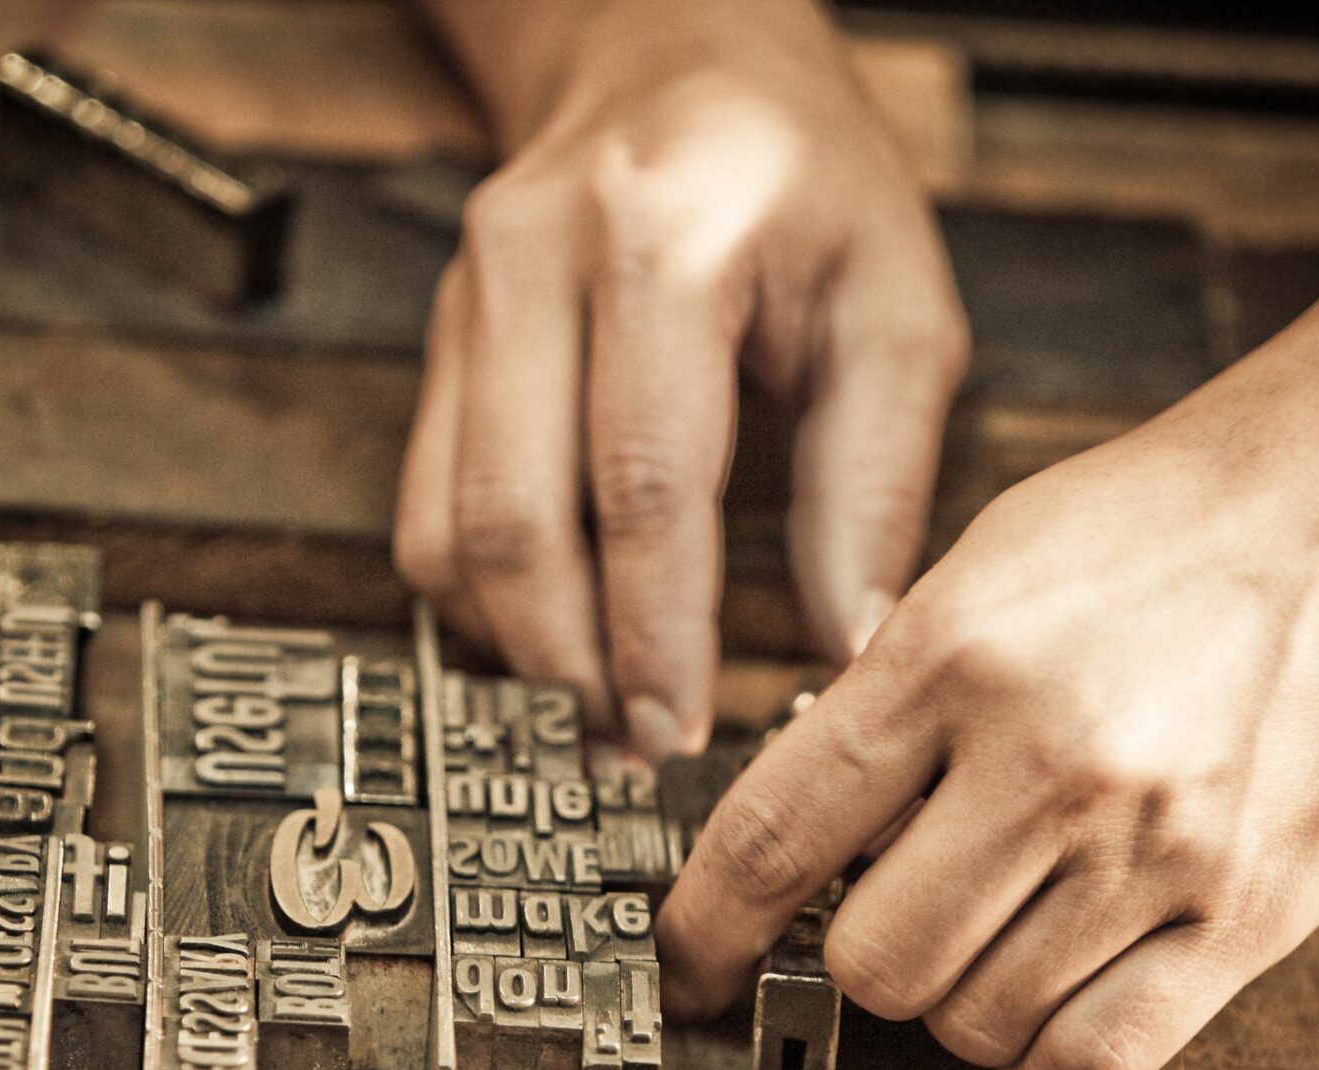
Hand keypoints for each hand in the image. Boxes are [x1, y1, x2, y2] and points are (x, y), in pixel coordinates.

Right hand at [394, 0, 967, 757]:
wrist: (675, 56)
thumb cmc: (799, 173)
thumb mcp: (893, 301)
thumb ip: (873, 476)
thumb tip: (849, 639)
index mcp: (663, 244)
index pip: (644, 483)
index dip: (656, 631)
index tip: (683, 730)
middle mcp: (536, 263)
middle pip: (515, 518)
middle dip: (571, 665)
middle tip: (630, 750)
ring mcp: (468, 302)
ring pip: (448, 526)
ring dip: (516, 647)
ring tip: (594, 717)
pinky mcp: (441, 342)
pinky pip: (426, 505)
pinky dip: (481, 599)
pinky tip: (551, 642)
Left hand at [657, 300, 1318, 1069]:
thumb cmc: (1179, 517)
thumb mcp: (991, 559)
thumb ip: (892, 696)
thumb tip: (806, 834)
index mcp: (957, 653)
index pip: (774, 835)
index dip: (704, 928)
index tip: (687, 962)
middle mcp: (1051, 759)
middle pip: (872, 964)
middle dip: (851, 963)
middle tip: (883, 923)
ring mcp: (1160, 849)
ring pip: (975, 1025)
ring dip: (955, 1005)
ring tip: (991, 936)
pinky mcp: (1253, 916)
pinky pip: (1096, 1065)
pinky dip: (1042, 1060)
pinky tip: (1047, 1003)